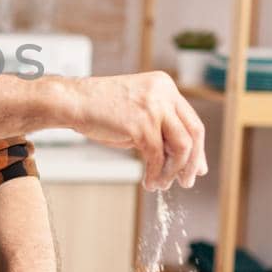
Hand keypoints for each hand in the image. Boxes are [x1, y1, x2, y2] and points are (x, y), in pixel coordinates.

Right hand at [63, 72, 207, 191]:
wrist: (73, 102)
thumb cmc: (101, 110)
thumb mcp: (139, 115)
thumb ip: (162, 131)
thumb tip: (185, 161)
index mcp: (166, 86)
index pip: (192, 121)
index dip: (198, 149)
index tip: (196, 168)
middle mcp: (165, 93)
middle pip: (195, 132)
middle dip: (193, 162)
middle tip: (186, 182)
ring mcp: (154, 107)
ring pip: (181, 146)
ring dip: (174, 171)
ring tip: (162, 184)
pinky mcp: (141, 123)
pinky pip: (157, 156)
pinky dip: (155, 173)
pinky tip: (149, 182)